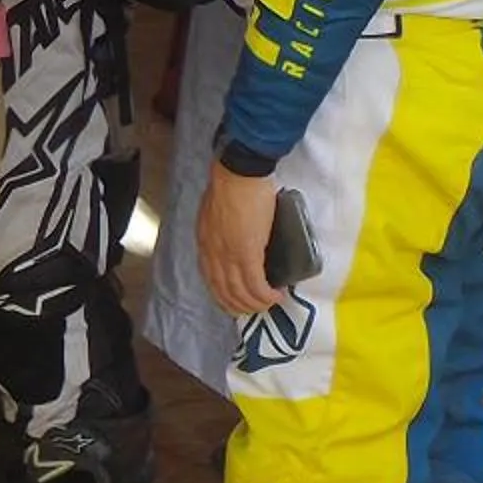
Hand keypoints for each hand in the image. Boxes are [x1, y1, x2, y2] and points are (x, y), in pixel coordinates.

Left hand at [197, 163, 285, 319]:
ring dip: (256, 304)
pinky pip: (256, 284)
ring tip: (269, 304)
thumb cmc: (232, 185)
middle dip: (239, 305)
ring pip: (240, 292)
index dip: (223, 294)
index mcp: (205, 243)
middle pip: (223, 291)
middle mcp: (213, 254)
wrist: (239, 173)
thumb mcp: (217, 212)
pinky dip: (266, 296)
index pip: (210, 278)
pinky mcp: (247, 253)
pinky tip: (276, 296)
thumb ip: (221, 228)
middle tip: (254, 309)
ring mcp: (229, 255)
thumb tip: (234, 236)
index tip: (235, 301)